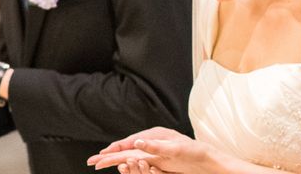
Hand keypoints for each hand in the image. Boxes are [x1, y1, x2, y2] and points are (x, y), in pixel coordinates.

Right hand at [89, 127, 226, 173]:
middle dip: (109, 155)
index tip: (99, 157)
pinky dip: (127, 162)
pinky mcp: (158, 159)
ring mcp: (154, 151)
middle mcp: (152, 142)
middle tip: (92, 162)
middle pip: (126, 150)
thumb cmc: (194, 152)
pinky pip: (139, 160)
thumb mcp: (175, 149)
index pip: (128, 144)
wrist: (208, 160)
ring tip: (101, 162)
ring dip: (116, 159)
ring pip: (130, 155)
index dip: (113, 151)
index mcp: (153, 136)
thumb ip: (155, 146)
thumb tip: (137, 142)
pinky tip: (122, 164)